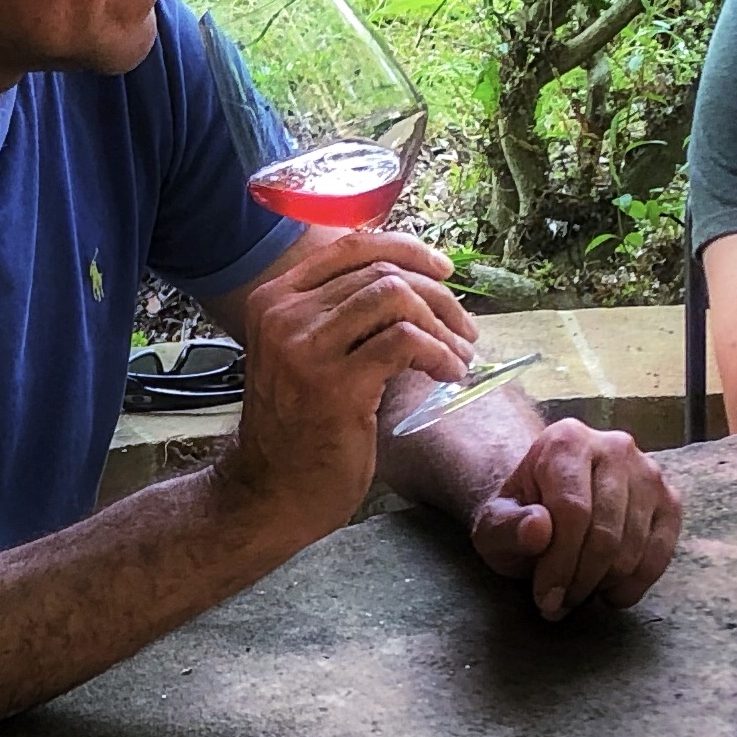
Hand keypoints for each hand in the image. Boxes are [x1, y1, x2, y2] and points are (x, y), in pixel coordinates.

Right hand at [218, 228, 477, 534]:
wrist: (272, 491)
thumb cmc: (300, 427)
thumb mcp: (306, 354)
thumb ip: (342, 315)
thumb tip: (415, 286)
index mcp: (275, 299)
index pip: (352, 245)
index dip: (408, 249)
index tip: (445, 270)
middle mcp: (285, 314)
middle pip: (382, 273)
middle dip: (437, 297)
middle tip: (464, 330)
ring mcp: (306, 348)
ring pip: (395, 299)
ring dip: (441, 325)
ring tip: (458, 356)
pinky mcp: (335, 384)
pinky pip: (405, 343)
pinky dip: (439, 353)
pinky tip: (449, 374)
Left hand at [468, 418, 682, 617]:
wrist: (548, 500)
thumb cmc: (519, 515)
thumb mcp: (493, 525)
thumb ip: (506, 528)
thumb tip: (538, 530)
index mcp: (566, 441)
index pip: (572, 511)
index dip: (560, 564)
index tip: (545, 598)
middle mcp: (614, 447)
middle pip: (605, 533)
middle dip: (580, 580)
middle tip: (560, 604)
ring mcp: (649, 472)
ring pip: (633, 548)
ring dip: (604, 585)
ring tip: (578, 594)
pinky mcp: (670, 499)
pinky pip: (661, 553)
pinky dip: (635, 583)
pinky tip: (610, 592)